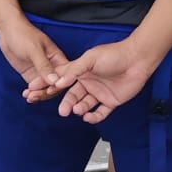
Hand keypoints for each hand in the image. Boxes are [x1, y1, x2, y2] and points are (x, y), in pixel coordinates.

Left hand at [0, 16, 67, 92]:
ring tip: (29, 96)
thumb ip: (44, 66)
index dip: (59, 85)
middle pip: (55, 85)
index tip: (50, 90)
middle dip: (46, 92)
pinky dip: (32, 93)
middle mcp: (52, 67)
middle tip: (35, 95)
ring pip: (45, 89)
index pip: (64, 76)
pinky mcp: (31, 75)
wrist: (7, 31)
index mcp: (58, 58)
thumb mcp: (34, 50)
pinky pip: (35, 88)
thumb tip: (54, 81)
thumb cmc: (23, 34)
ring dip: (38, 95)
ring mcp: (41, 72)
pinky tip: (26, 95)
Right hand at [26, 38, 160, 123]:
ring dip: (78, 108)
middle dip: (65, 103)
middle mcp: (88, 83)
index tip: (34, 91)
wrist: (137, 59)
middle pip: (72, 96)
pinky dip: (94, 116)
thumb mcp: (90, 58)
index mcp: (80, 71)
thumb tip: (58, 82)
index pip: (61, 80)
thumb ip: (74, 71)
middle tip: (61, 111)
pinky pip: (100, 113)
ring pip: (84, 105)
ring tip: (76, 109)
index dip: (48, 86)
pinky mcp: (111, 102)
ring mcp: (99, 93)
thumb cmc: (114, 54)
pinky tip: (88, 116)